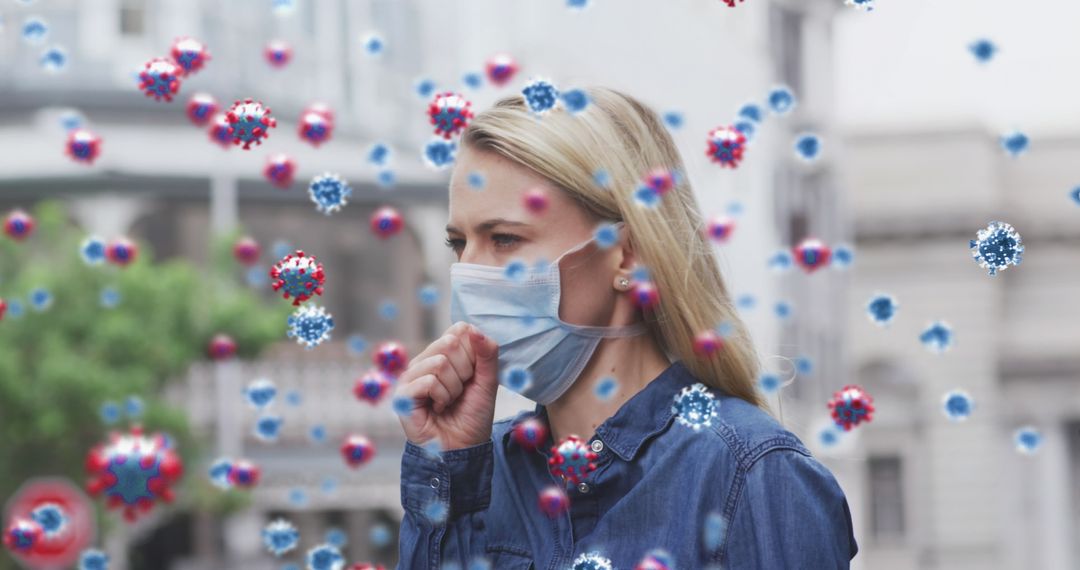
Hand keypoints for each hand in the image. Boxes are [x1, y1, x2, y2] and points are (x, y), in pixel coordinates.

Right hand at [394, 321, 500, 450]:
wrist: (462, 449)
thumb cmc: (473, 416)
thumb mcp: (488, 382)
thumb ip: (487, 354)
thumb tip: (474, 329)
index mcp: (444, 354)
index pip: (460, 330)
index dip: (473, 352)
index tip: (472, 375)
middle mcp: (425, 360)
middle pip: (450, 343)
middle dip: (464, 372)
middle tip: (460, 391)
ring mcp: (412, 376)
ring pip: (439, 363)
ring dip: (453, 388)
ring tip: (449, 401)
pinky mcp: (403, 393)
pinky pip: (428, 381)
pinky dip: (442, 397)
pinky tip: (438, 408)